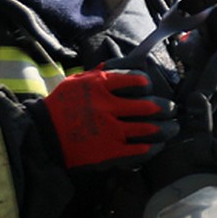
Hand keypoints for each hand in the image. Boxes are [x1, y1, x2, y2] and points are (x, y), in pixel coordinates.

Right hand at [39, 68, 176, 169]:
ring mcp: (109, 131)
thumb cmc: (64, 106)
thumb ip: (106, 75)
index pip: (137, 81)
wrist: (43, 135)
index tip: (149, 88)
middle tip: (173, 110)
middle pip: (151, 106)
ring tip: (173, 127)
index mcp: (99, 86)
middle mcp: (106, 107)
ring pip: (151, 129)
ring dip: (167, 129)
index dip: (147, 84)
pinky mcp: (110, 152)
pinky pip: (141, 150)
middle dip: (167, 108)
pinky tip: (158, 144)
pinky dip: (154, 147)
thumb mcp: (80, 81)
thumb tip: (134, 64)